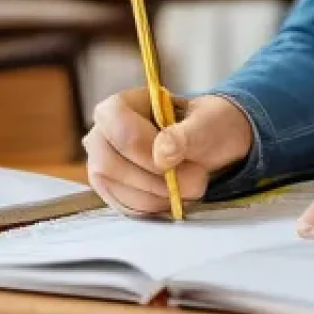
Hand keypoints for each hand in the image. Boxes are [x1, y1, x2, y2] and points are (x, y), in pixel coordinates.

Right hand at [82, 88, 253, 215]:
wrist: (211, 144)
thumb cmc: (205, 124)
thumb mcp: (206, 122)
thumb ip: (185, 134)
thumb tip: (161, 153)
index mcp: (122, 105)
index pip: (116, 124)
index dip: (143, 146)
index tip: (175, 157)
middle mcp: (102, 135)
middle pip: (109, 164)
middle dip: (156, 178)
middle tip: (195, 178)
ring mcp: (103, 166)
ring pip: (118, 190)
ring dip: (160, 195)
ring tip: (192, 184)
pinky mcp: (112, 192)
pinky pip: (126, 208)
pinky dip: (156, 206)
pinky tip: (176, 195)